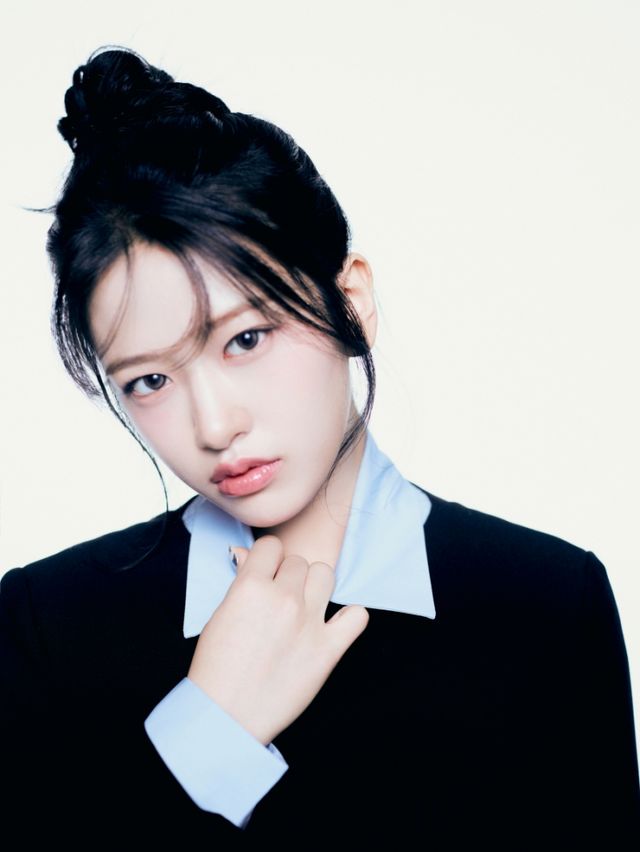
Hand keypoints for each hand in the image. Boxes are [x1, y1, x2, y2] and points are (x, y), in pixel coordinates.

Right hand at [187, 535, 368, 745]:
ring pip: (326, 575)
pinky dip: (349, 617)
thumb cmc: (217, 668)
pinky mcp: (328, 650)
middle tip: (281, 598)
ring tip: (305, 606)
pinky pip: (357, 616)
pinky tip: (335, 625)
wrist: (226, 715)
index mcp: (250, 587)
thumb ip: (243, 584)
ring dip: (315, 586)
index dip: (268, 559)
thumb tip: (252, 558)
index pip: (271, 546)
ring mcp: (309, 623)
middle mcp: (283, 599)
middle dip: (290, 575)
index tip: (267, 572)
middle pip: (299, 562)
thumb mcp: (220, 614)